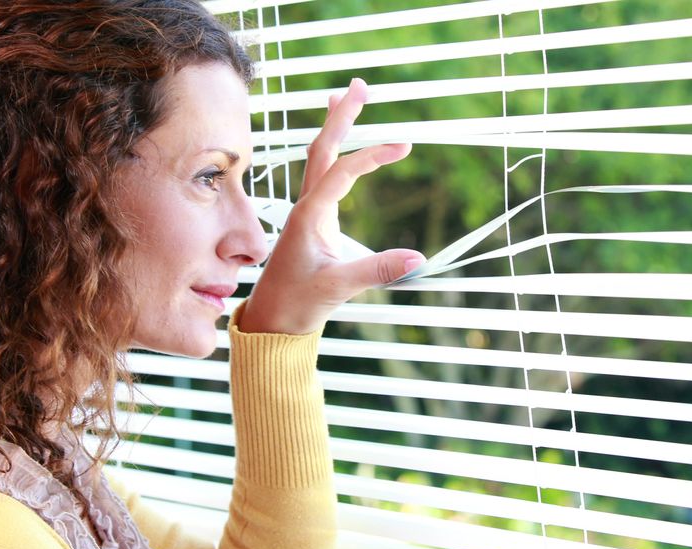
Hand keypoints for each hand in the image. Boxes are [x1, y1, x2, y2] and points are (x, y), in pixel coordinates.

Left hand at [238, 78, 424, 334]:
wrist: (272, 320)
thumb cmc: (298, 303)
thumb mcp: (339, 287)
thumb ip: (377, 270)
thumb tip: (419, 258)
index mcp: (309, 214)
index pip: (343, 170)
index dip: (373, 154)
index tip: (405, 145)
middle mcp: (306, 206)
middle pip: (323, 148)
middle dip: (342, 116)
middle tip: (359, 85)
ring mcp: (308, 211)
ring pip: (319, 158)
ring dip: (334, 128)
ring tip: (345, 99)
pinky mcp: (314, 222)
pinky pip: (323, 176)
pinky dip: (334, 153)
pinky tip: (341, 148)